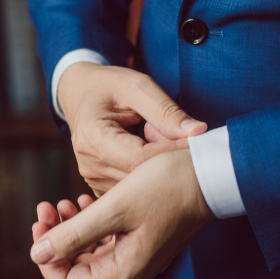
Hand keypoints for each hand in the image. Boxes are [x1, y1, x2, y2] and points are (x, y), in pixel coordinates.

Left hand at [30, 150, 214, 278]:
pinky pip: (108, 241)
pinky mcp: (145, 240)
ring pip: (91, 253)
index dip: (46, 260)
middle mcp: (131, 270)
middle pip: (77, 269)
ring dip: (73, 230)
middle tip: (48, 206)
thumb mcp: (114, 208)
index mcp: (124, 270)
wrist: (210, 174)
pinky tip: (86, 201)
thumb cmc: (166, 187)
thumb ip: (74, 234)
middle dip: (56, 240)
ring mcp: (139, 256)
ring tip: (66, 201)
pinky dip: (92, 224)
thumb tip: (37, 255)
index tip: (40, 225)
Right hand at [58, 62, 206, 195]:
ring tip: (171, 149)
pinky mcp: (101, 187)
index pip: (140, 158)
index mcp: (92, 137)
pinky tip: (159, 161)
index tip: (197, 142)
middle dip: (170, 163)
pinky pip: (134, 191)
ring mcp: (93, 179)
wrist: (82, 95)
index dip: (172, 152)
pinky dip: (151, 179)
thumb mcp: (138, 87)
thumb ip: (166, 111)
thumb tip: (198, 132)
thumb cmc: (111, 87)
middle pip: (140, 178)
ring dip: (161, 172)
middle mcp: (89, 164)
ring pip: (140, 188)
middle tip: (190, 146)